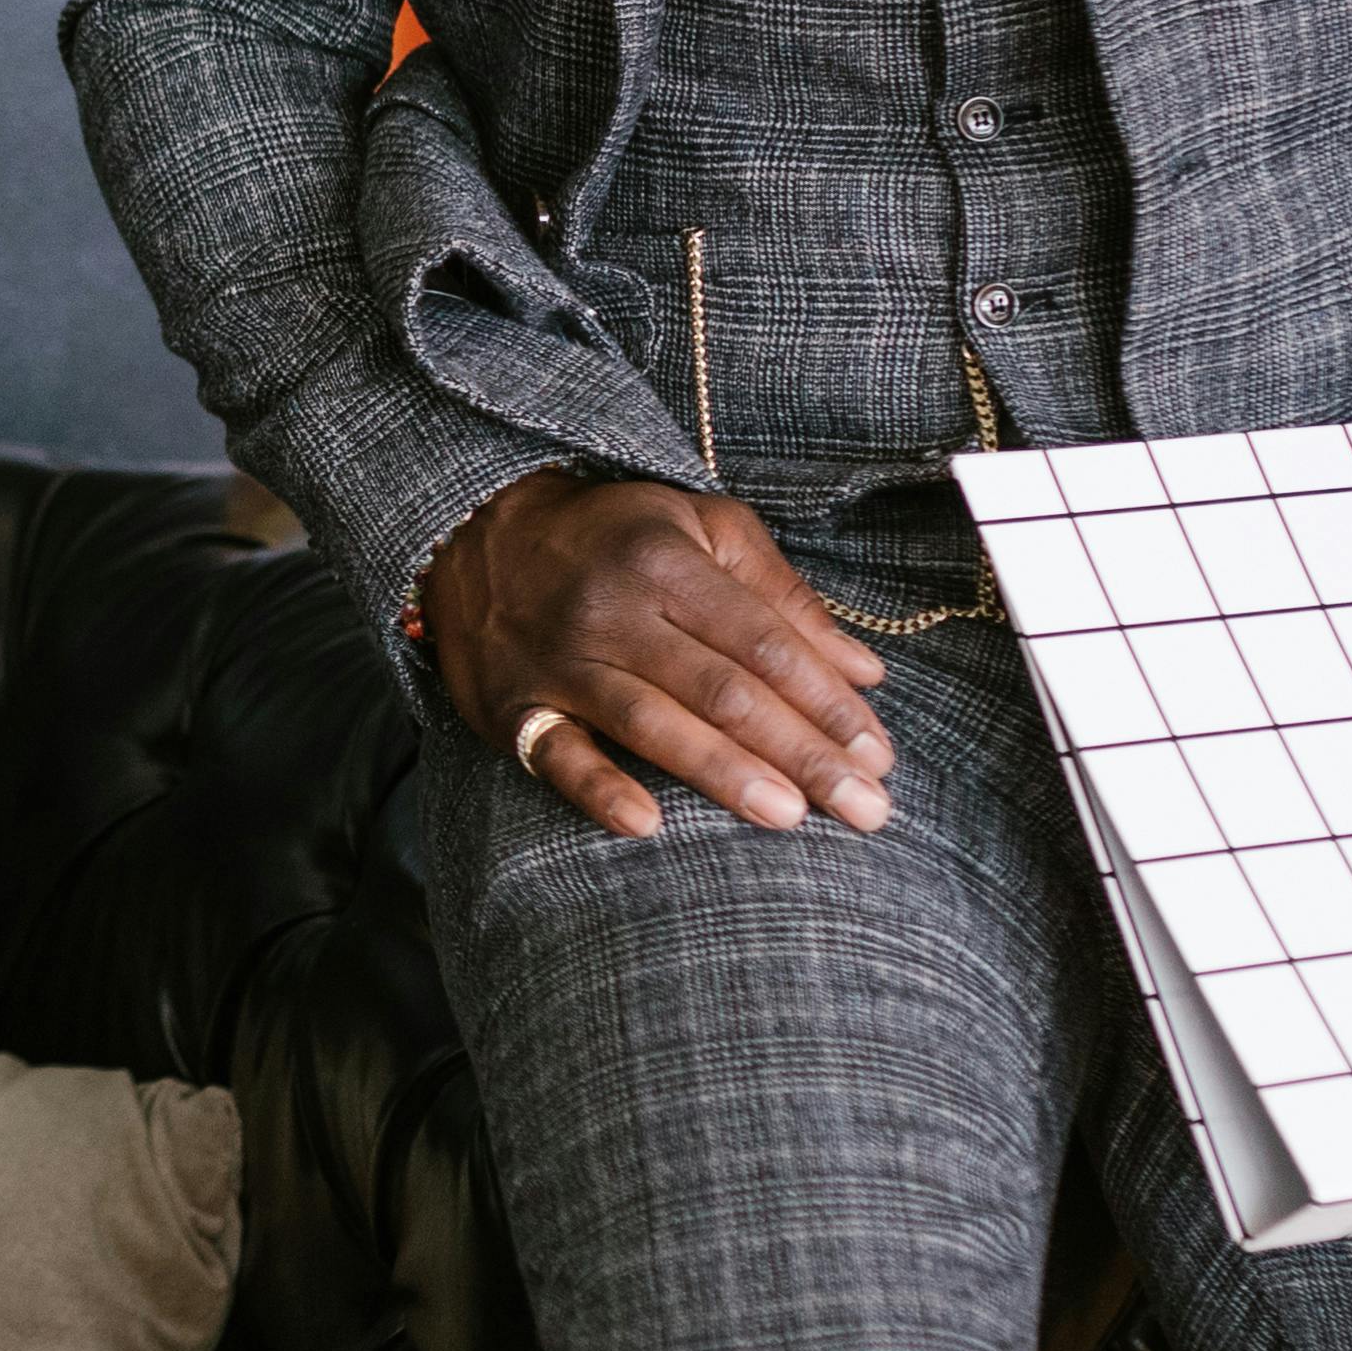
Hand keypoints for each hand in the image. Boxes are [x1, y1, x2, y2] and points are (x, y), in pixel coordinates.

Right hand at [422, 471, 895, 841]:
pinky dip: (598, 788)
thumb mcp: (702, 529)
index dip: (826, 703)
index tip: (878, 756)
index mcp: (669, 563)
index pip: (766, 644)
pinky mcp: (512, 706)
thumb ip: (784, 598)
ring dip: (724, 773)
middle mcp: (615, 611)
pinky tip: (646, 823)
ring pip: (653, 723)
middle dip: (801, 753)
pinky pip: (556, 754)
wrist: (474, 527)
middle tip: (864, 809)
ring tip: (790, 818)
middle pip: (724, 691)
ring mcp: (560, 661)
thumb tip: (865, 672)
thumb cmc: (612, 535)